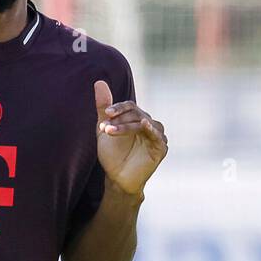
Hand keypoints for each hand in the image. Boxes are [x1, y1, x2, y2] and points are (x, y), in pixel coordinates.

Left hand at [94, 79, 167, 195]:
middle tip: (104, 128)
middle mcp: (149, 124)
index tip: (106, 113)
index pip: (130, 106)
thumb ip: (103, 107)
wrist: (117, 178)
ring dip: (126, 126)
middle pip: (136, 113)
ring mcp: (156, 135)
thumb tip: (99, 81)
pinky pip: (156, 135)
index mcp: (137, 118)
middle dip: (119, 119)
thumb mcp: (104, 128)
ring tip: (109, 131)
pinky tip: (143, 125)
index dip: (118, 108)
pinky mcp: (161, 148)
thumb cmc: (112, 154)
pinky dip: (150, 129)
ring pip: (143, 122)